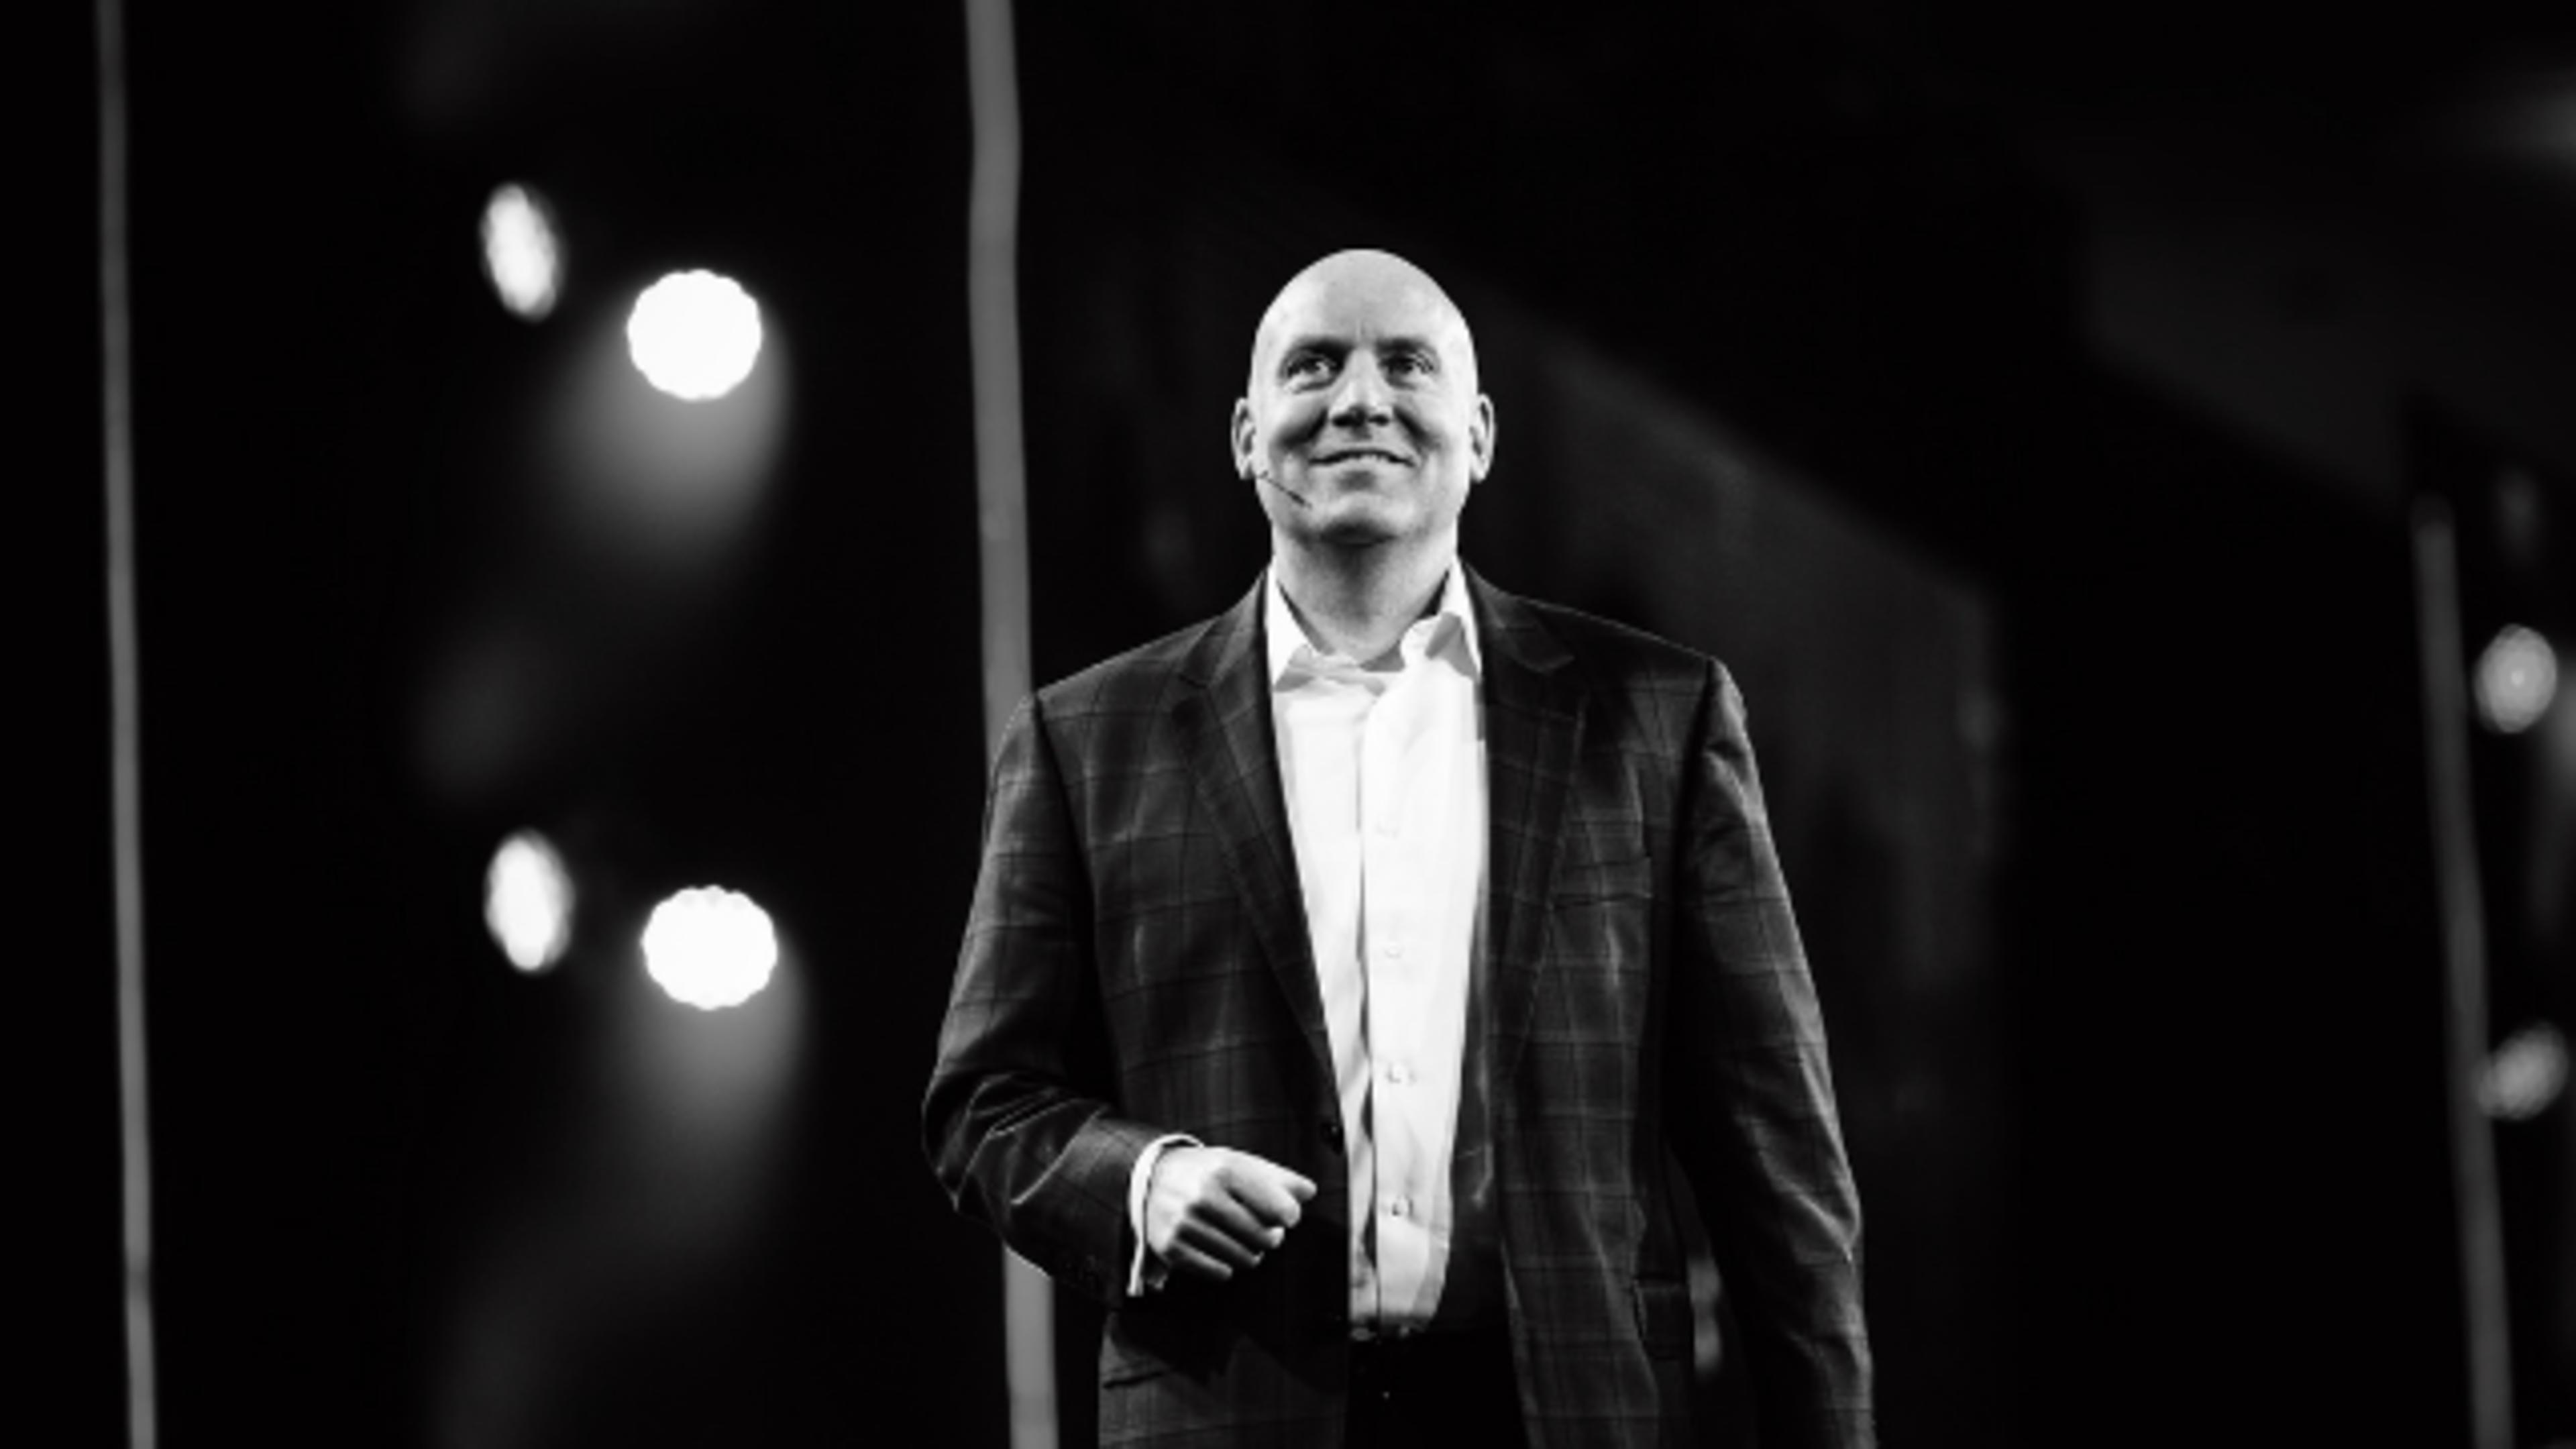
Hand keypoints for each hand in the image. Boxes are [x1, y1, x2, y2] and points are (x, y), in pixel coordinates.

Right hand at [1144, 1145, 1316, 1283]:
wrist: (1151, 1178)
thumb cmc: (1206, 1172)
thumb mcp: (1241, 1162)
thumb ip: (1278, 1177)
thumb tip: (1310, 1191)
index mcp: (1225, 1169)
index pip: (1281, 1208)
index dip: (1289, 1215)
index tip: (1285, 1214)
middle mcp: (1203, 1196)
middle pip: (1265, 1238)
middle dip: (1270, 1236)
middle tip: (1262, 1228)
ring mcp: (1184, 1224)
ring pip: (1244, 1259)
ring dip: (1250, 1253)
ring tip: (1240, 1238)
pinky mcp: (1171, 1248)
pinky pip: (1220, 1273)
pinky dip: (1226, 1265)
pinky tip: (1219, 1248)